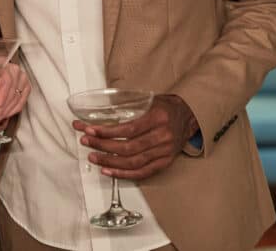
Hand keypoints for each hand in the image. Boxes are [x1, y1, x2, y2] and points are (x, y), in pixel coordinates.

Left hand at [0, 62, 29, 126]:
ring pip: (16, 98)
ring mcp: (22, 79)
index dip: (2, 94)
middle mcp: (15, 70)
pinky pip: (21, 102)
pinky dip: (12, 111)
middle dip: (2, 108)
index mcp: (3, 64)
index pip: (6, 81)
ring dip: (5, 112)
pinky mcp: (26, 87)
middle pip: (11, 91)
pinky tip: (4, 115)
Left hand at [72, 94, 197, 180]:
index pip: (128, 129)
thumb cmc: (166, 107)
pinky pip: (142, 172)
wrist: (189, 116)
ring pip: (133, 162)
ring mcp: (165, 152)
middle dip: (103, 146)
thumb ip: (129, 106)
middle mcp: (163, 136)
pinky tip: (109, 171)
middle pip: (128, 147)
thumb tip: (100, 112)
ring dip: (109, 161)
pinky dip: (123, 174)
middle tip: (86, 142)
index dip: (107, 132)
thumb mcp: (149, 100)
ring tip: (93, 157)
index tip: (90, 130)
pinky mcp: (165, 162)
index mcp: (158, 117)